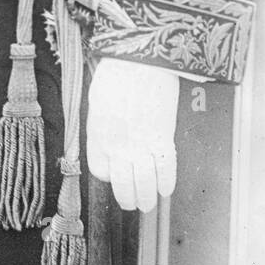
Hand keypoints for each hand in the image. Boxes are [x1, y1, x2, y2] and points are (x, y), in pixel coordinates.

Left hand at [87, 58, 178, 211]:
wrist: (141, 60)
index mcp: (98, 132)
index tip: (115, 175)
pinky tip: (166, 188)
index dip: (109, 176)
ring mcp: (140, 142)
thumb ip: (101, 124)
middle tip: (134, 204)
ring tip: (149, 204)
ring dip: (148, 198)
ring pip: (144, 183)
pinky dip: (167, 182)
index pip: (100, 169)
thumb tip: (107, 139)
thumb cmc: (117, 73)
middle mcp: (117, 142)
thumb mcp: (97, 100)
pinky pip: (166, 169)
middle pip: (122, 184)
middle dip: (128, 199)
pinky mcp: (162, 137)